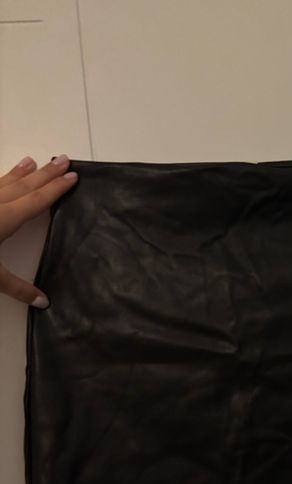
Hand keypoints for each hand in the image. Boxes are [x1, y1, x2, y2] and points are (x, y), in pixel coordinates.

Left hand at [0, 154, 77, 307]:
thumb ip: (18, 288)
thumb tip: (43, 303)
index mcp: (5, 219)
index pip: (37, 200)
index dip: (56, 189)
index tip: (72, 177)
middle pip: (25, 185)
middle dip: (46, 173)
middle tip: (63, 160)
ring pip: (6, 181)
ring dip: (22, 172)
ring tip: (35, 161)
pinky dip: (1, 179)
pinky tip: (2, 176)